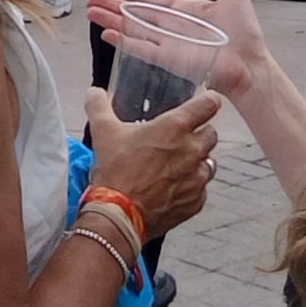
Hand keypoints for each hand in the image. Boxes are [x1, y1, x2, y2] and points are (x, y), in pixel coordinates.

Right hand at [79, 83, 222, 237]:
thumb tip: (94, 92)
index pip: (209, 105)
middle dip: (199, 134)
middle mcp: (192, 150)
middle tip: (179, 140)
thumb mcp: (103, 132)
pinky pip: (201, 189)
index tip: (204, 103)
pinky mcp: (196, 201)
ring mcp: (197, 178)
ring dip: (196, 162)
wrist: (119, 215)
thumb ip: (99, 106)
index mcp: (175, 127)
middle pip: (211, 134)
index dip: (208, 102)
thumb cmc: (115, 170)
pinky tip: (172, 189)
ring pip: (208, 162)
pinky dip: (191, 187)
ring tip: (175, 166)